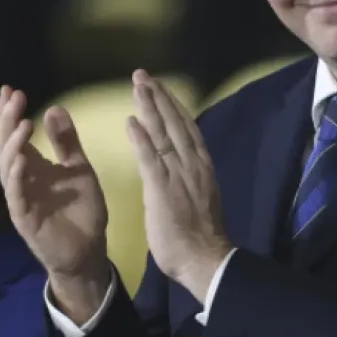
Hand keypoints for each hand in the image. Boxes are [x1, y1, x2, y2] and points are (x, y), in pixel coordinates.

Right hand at [0, 86, 112, 319]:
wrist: (89, 250)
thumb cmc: (82, 211)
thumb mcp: (79, 169)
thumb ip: (67, 142)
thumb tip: (54, 108)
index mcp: (32, 166)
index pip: (14, 135)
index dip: (9, 113)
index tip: (10, 90)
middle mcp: (21, 179)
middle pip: (5, 145)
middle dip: (6, 120)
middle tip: (12, 97)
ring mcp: (20, 198)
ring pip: (7, 167)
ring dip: (12, 144)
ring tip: (21, 122)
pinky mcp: (24, 217)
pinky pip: (16, 194)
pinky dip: (16, 175)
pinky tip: (20, 159)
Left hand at [124, 69, 230, 300]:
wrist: (206, 260)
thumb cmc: (199, 240)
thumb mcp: (197, 202)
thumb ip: (186, 183)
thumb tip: (178, 175)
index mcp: (202, 168)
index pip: (187, 130)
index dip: (173, 107)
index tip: (161, 89)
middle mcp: (192, 165)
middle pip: (175, 123)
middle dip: (159, 97)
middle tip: (143, 75)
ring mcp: (178, 175)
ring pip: (164, 133)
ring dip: (150, 107)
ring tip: (138, 85)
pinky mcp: (163, 188)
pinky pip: (150, 158)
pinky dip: (141, 137)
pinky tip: (131, 120)